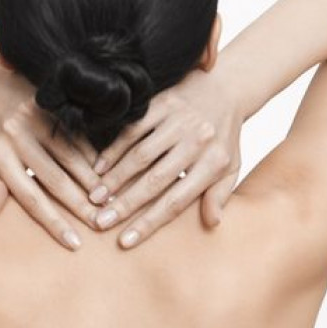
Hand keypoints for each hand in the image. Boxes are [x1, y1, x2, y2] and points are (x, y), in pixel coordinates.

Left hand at [0, 62, 103, 249]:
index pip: (29, 197)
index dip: (53, 221)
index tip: (74, 243)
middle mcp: (18, 137)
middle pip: (55, 179)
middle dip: (81, 205)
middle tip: (102, 224)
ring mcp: (37, 119)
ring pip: (72, 157)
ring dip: (93, 181)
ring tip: (111, 200)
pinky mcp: (53, 106)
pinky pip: (78, 135)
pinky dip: (95, 155)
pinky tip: (110, 171)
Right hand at [86, 64, 244, 247]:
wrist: (227, 86)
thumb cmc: (224, 136)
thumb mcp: (232, 167)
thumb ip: (220, 195)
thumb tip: (212, 224)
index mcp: (214, 163)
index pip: (177, 201)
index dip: (149, 222)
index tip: (125, 241)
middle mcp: (197, 142)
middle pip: (155, 181)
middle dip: (125, 204)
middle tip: (100, 222)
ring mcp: (179, 120)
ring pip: (140, 155)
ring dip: (114, 178)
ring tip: (94, 197)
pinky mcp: (163, 102)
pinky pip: (133, 129)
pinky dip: (114, 148)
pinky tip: (98, 166)